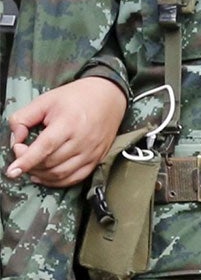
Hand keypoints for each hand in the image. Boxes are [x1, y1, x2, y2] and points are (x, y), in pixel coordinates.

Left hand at [6, 77, 129, 186]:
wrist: (108, 98)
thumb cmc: (76, 98)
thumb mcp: (44, 101)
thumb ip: (23, 118)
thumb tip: (16, 139)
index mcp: (68, 123)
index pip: (45, 147)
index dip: (27, 160)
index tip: (13, 171)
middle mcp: (82, 141)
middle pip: (50, 163)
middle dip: (30, 164)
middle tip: (21, 153)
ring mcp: (91, 153)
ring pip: (61, 174)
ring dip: (41, 175)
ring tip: (30, 167)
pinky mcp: (96, 159)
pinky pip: (75, 178)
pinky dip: (57, 182)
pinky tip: (44, 177)